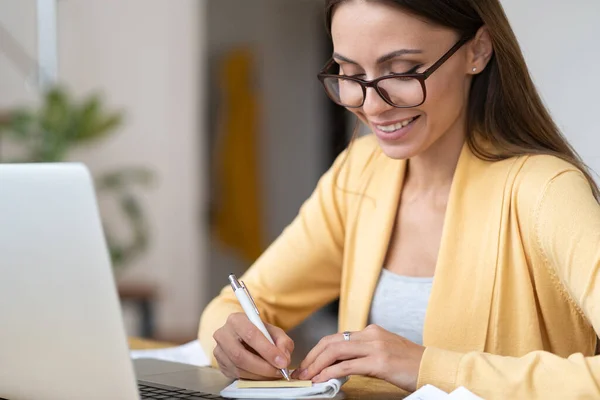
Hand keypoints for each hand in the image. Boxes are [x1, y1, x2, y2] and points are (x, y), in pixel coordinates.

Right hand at [213, 312, 293, 379]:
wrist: (243, 337)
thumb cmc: (259, 332)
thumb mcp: (273, 331)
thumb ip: (282, 341)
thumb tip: (284, 357)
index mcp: (236, 320)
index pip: (251, 335)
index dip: (267, 350)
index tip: (282, 361)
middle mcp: (223, 334)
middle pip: (240, 355)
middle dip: (263, 367)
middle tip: (279, 371)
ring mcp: (219, 351)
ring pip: (238, 368)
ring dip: (259, 375)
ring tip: (273, 374)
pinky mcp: (220, 365)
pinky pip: (236, 376)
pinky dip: (253, 378)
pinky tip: (263, 375)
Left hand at [291, 324, 424, 391]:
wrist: (435, 368)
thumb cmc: (411, 365)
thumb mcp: (385, 353)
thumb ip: (364, 354)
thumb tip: (339, 365)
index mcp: (371, 331)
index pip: (336, 338)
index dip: (317, 351)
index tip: (307, 364)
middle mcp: (371, 335)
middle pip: (331, 342)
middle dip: (311, 358)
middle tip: (300, 372)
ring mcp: (375, 347)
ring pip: (335, 351)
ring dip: (316, 365)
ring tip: (306, 378)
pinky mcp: (380, 362)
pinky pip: (347, 366)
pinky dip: (330, 372)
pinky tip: (321, 380)